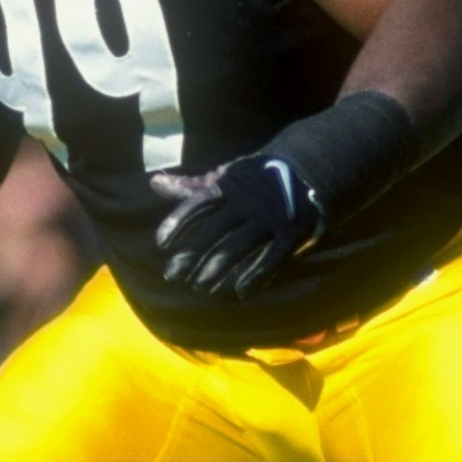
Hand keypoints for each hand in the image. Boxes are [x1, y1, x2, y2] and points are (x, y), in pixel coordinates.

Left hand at [151, 155, 318, 297]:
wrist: (307, 170)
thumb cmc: (256, 178)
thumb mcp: (225, 176)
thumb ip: (191, 185)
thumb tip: (155, 184)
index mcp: (228, 186)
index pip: (198, 204)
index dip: (179, 222)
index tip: (161, 244)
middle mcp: (246, 202)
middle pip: (214, 230)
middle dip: (191, 254)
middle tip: (173, 276)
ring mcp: (269, 218)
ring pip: (238, 246)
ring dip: (217, 268)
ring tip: (200, 287)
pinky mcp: (291, 232)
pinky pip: (272, 257)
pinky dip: (256, 275)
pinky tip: (240, 291)